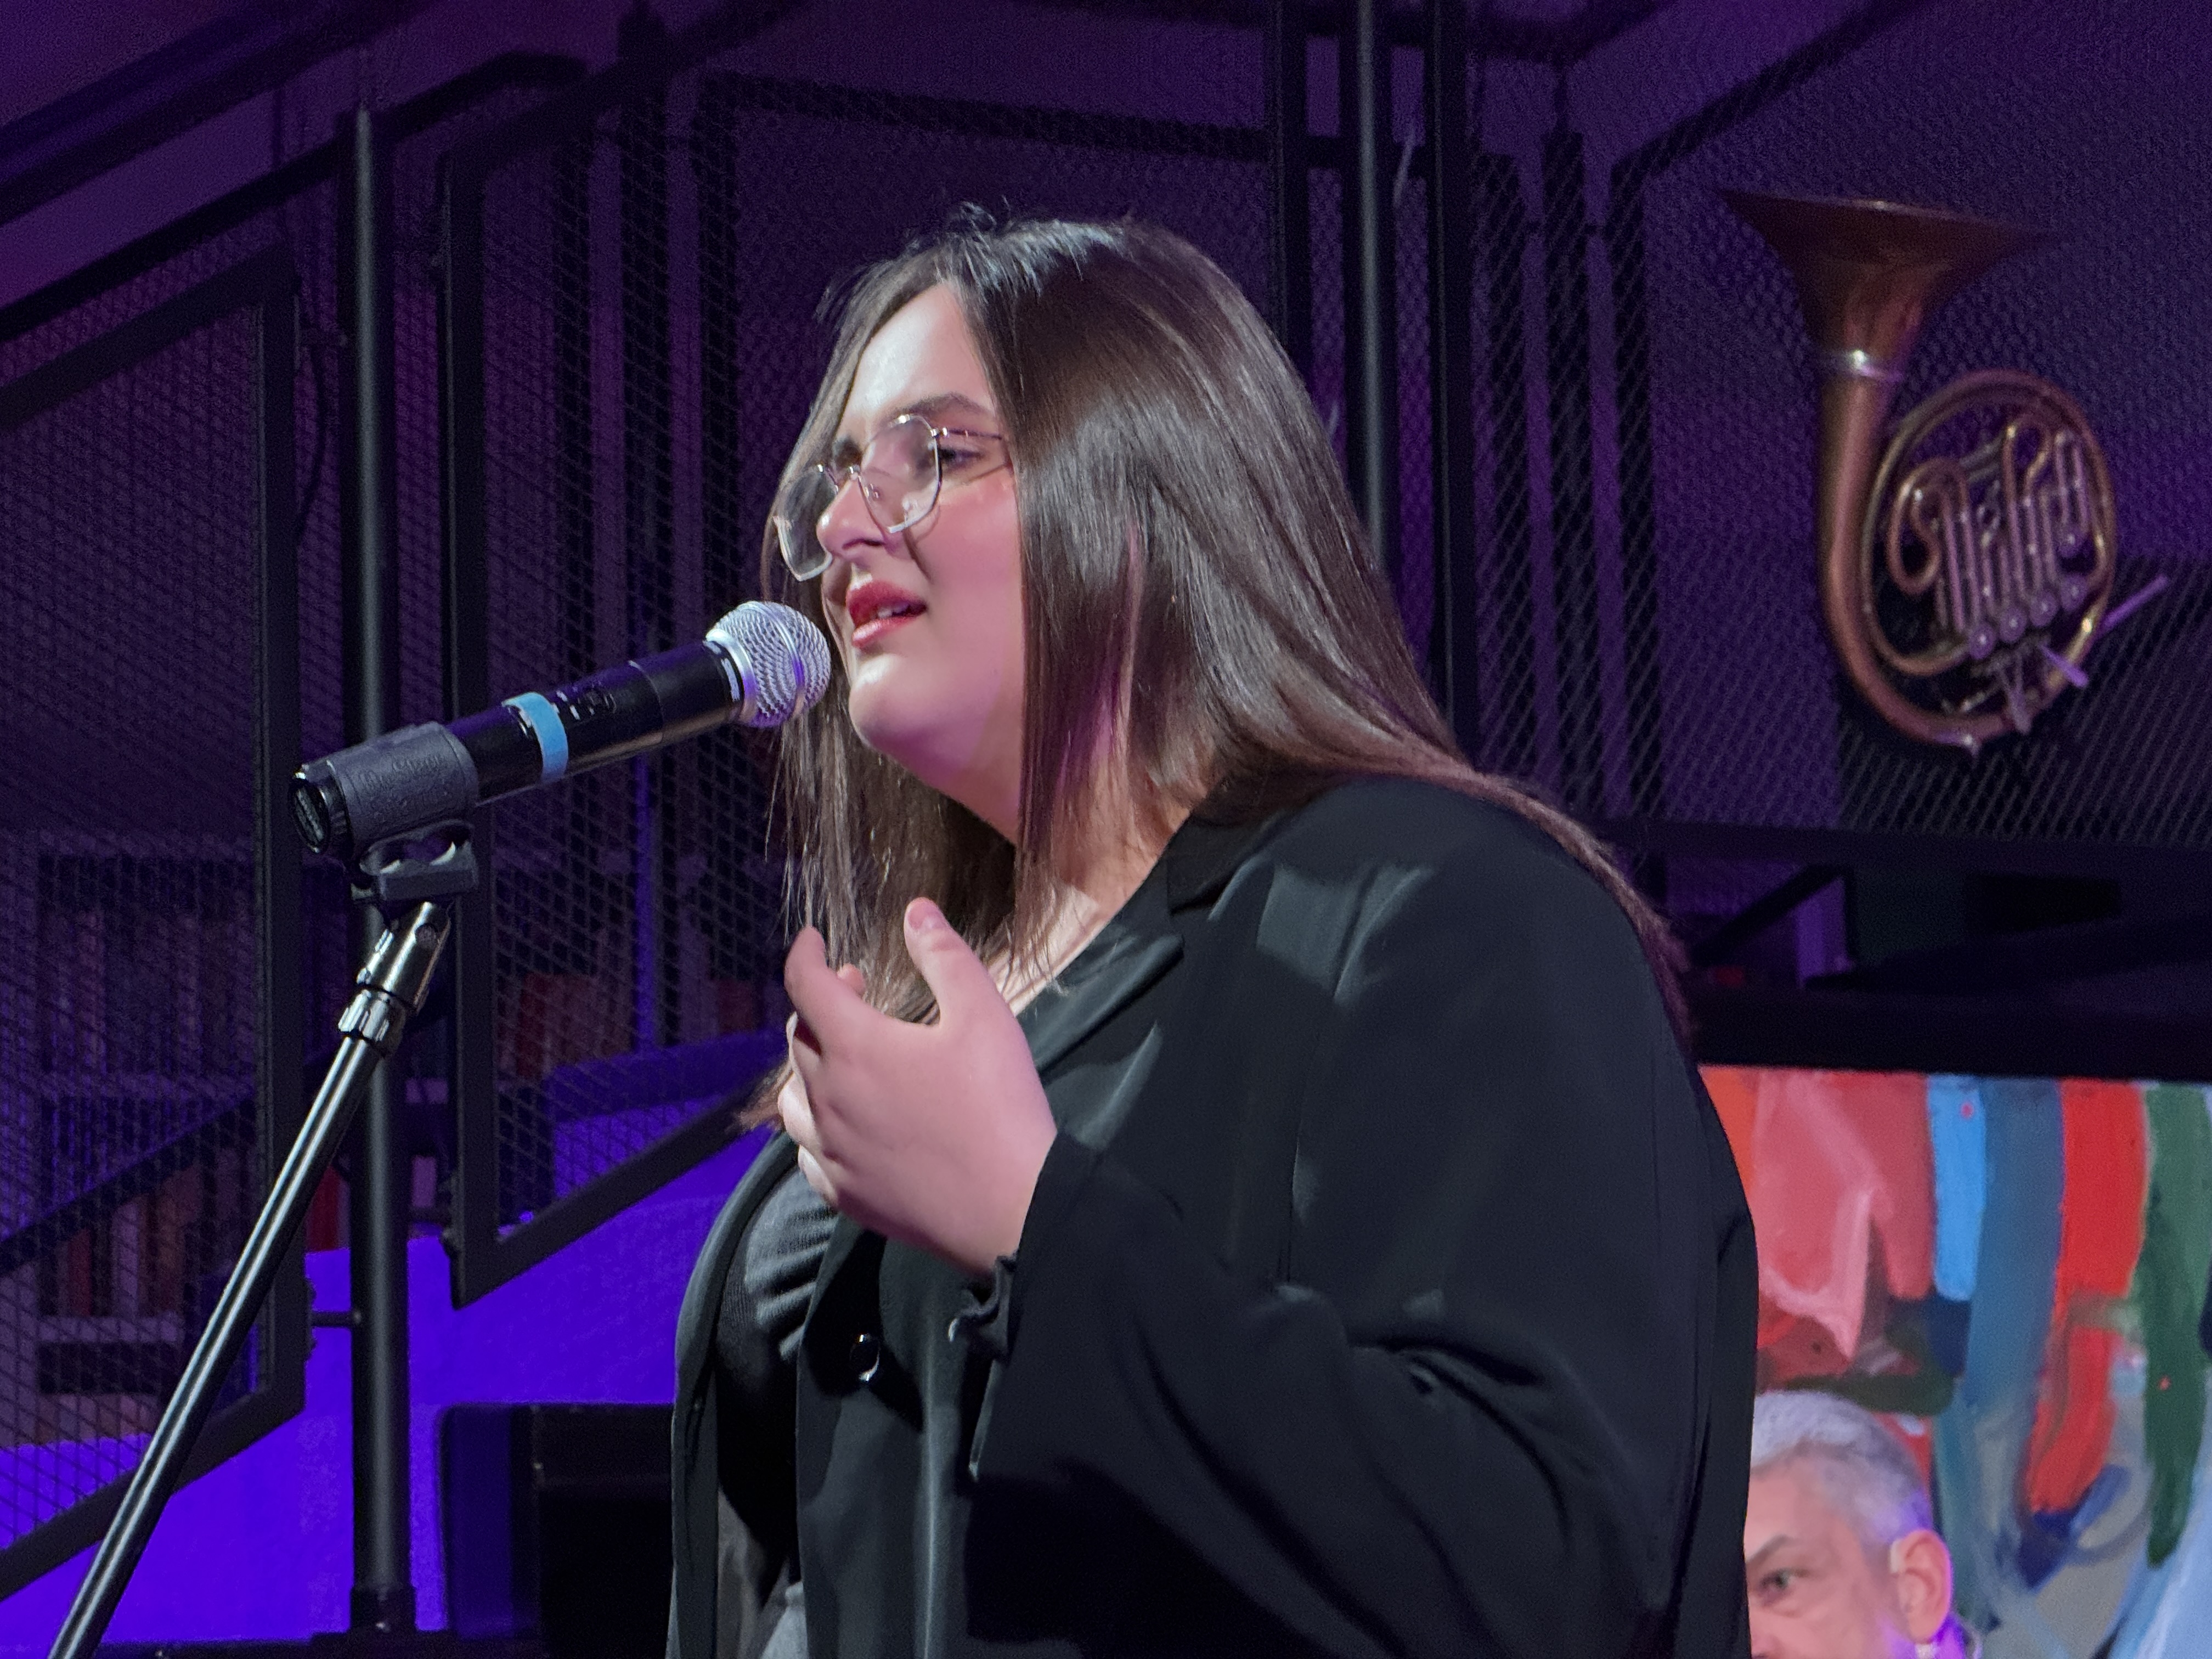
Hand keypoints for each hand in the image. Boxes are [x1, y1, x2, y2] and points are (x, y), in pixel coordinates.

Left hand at [779, 898, 1057, 1275]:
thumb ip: (944, 957)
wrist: (1011, 1208)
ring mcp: (830, 1152)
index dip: (803, 953)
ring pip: (795, 1096)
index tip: (811, 939)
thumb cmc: (999, 1106)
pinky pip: (808, 1151)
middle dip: (821, 1004)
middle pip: (799, 1037)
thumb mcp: (983, 1016)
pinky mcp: (843, 1194)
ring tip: (847, 1055)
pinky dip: (819, 1124)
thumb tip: (916, 912)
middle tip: (858, 991)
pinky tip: (847, 1121)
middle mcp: (828, 1098)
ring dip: (813, 1064)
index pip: (804, 984)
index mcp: (855, 1047)